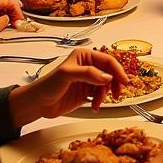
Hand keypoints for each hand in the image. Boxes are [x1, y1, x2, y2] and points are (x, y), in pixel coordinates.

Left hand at [9, 48, 129, 124]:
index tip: (124, 81)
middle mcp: (88, 66)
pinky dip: (100, 101)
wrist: (38, 104)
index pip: (107, 60)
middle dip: (114, 83)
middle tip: (117, 93)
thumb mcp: (67, 75)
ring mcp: (88, 80)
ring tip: (98, 102)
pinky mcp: (87, 92)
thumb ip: (88, 74)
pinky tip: (95, 106)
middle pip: (110, 73)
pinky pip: (101, 95)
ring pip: (107, 85)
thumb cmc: (47, 85)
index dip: (117, 70)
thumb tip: (107, 77)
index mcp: (84, 56)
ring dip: (105, 94)